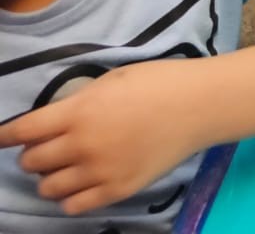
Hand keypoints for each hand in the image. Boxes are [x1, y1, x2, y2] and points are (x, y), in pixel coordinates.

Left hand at [0, 59, 211, 215]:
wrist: (201, 104)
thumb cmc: (159, 82)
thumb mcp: (111, 80)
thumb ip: (77, 103)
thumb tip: (52, 122)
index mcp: (80, 111)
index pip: (23, 131)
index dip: (6, 136)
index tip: (1, 139)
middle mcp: (84, 144)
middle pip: (32, 162)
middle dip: (35, 155)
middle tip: (50, 148)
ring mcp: (101, 171)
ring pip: (48, 188)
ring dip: (51, 177)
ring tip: (68, 168)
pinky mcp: (118, 190)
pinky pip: (74, 207)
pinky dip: (72, 197)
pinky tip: (84, 183)